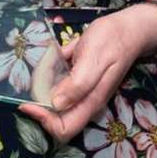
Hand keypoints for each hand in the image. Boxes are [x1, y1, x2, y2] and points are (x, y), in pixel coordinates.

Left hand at [19, 5, 156, 143]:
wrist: (127, 28)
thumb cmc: (111, 41)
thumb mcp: (94, 60)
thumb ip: (78, 84)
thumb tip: (56, 104)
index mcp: (90, 102)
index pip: (64, 129)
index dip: (44, 121)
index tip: (29, 103)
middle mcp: (84, 100)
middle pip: (55, 117)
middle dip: (38, 102)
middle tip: (33, 80)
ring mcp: (80, 89)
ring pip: (52, 98)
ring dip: (41, 84)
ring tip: (43, 63)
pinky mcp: (76, 77)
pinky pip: (56, 81)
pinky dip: (47, 71)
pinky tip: (51, 55)